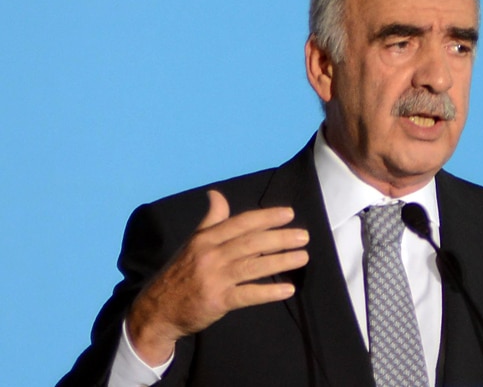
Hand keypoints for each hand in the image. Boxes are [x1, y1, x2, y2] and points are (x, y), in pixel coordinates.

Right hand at [126, 190, 308, 364]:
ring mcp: (214, 278)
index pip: (240, 223)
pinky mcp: (217, 301)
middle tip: (304, 236)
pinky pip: (248, 295)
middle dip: (280, 238)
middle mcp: (210, 255)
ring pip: (253, 266)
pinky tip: (287, 289)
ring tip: (303, 257)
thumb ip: (211, 220)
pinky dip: (269, 292)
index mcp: (206, 239)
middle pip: (251, 243)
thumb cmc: (181, 272)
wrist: (158, 309)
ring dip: (281, 261)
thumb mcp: (193, 243)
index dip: (266, 217)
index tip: (288, 214)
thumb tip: (216, 194)